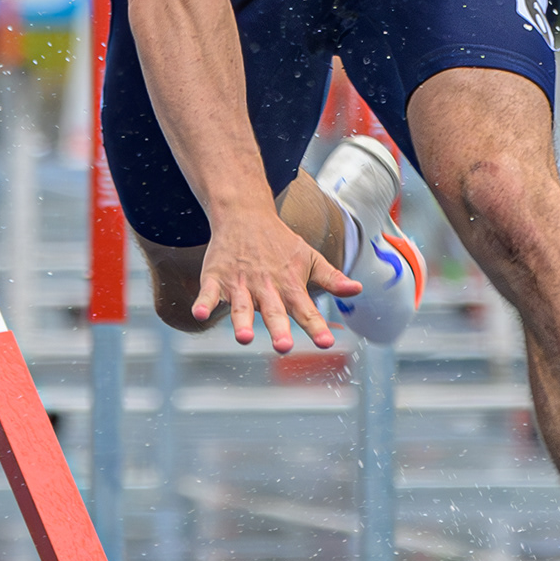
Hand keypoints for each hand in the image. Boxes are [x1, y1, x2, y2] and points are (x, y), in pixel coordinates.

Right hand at [189, 207, 353, 356]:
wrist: (245, 214)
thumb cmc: (280, 243)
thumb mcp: (309, 258)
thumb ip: (332, 278)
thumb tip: (358, 290)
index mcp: (289, 285)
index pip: (305, 310)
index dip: (315, 327)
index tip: (325, 343)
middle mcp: (266, 287)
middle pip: (273, 311)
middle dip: (278, 328)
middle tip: (284, 346)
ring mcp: (240, 283)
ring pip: (241, 306)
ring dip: (242, 321)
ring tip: (243, 337)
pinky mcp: (217, 278)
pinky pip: (209, 293)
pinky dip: (204, 303)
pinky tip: (200, 314)